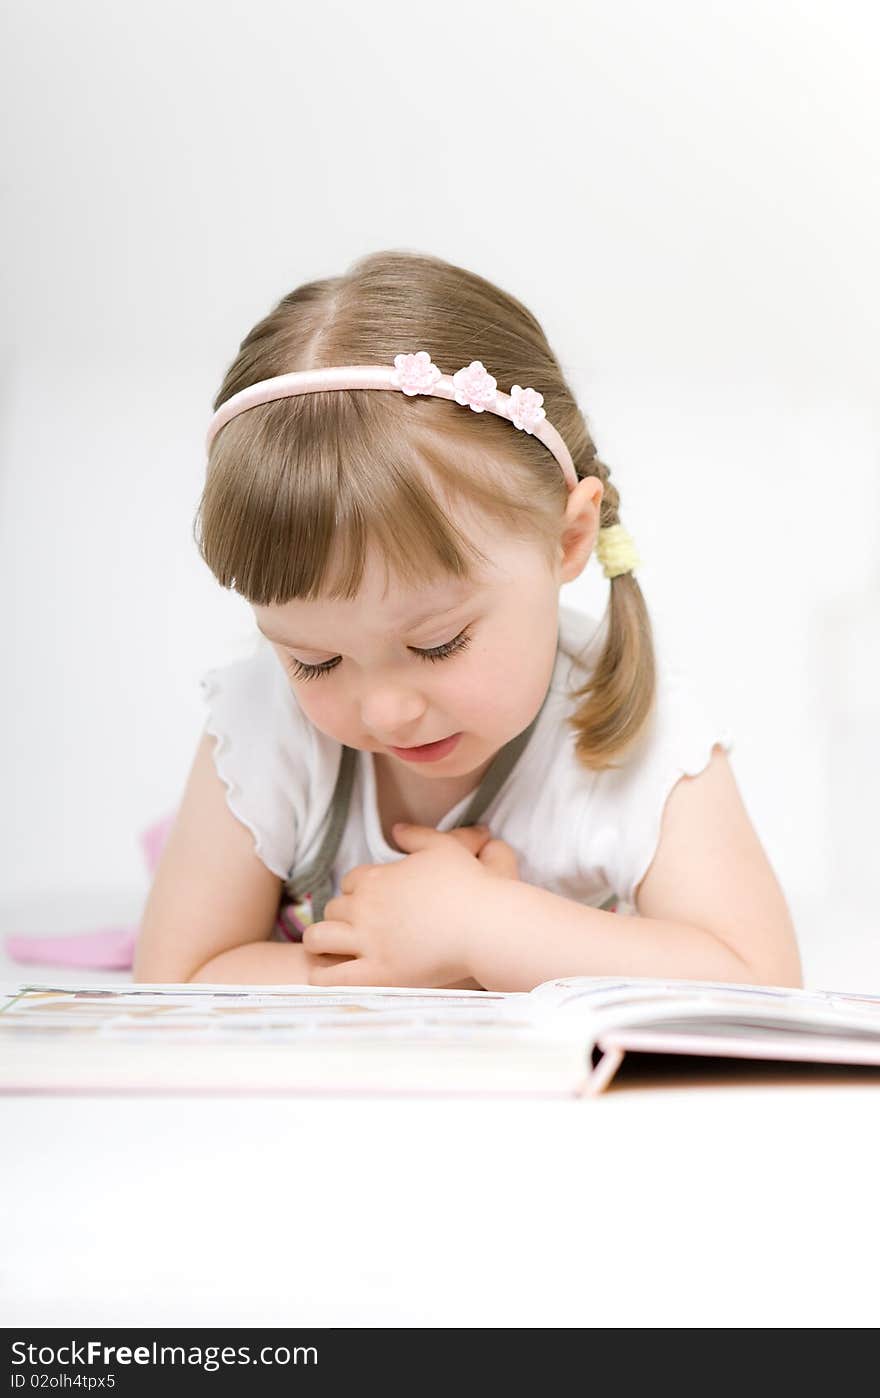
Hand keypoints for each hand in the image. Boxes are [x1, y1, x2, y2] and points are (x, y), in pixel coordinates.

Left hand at [302, 823, 517, 987]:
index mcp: (377, 878)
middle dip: (341, 916)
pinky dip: (320, 976)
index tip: (369, 902)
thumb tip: (396, 829)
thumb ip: (416, 835)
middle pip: (333, 908)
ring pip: (319, 938)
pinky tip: (326, 976)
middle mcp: (365, 908)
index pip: (349, 882)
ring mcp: (368, 941)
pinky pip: (331, 977)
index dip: (357, 892)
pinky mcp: (377, 973)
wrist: (486, 924)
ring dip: (320, 942)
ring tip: (329, 951)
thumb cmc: (469, 885)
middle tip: (354, 928)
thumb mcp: (443, 847)